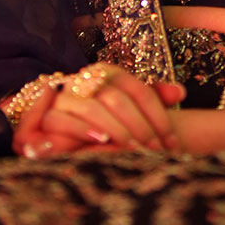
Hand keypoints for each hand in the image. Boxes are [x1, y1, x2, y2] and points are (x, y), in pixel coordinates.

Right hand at [12, 64, 184, 157]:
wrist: (55, 134)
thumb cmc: (101, 128)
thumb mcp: (128, 114)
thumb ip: (152, 100)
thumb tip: (181, 91)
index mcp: (106, 73)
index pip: (138, 89)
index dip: (158, 115)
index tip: (172, 141)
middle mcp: (84, 78)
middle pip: (117, 98)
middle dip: (140, 127)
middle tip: (155, 151)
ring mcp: (63, 94)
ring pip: (94, 107)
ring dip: (117, 131)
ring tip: (134, 150)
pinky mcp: (44, 113)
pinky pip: (64, 119)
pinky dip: (84, 131)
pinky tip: (101, 142)